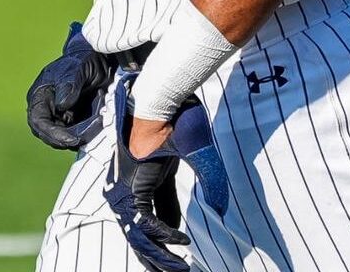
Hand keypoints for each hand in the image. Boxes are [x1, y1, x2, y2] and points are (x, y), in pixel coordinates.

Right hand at [25, 21, 114, 149]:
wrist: (100, 60)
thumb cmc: (83, 60)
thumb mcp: (77, 68)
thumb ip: (69, 85)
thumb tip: (61, 106)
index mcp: (40, 96)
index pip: (38, 122)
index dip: (53, 134)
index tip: (72, 138)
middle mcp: (48, 110)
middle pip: (50, 136)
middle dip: (69, 139)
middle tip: (89, 135)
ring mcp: (61, 118)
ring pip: (66, 139)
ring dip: (81, 137)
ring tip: (99, 124)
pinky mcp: (76, 123)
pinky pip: (79, 136)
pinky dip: (89, 135)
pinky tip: (101, 125)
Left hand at [105, 74, 233, 271]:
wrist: (163, 95)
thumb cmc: (180, 116)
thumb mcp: (201, 156)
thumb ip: (210, 182)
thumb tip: (219, 209)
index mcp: (150, 177)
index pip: (157, 215)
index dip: (169, 235)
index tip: (185, 249)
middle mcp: (136, 184)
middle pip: (143, 230)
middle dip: (158, 256)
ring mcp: (130, 183)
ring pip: (139, 231)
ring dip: (158, 254)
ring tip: (176, 271)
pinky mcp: (131, 181)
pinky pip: (144, 218)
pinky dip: (162, 233)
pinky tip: (181, 243)